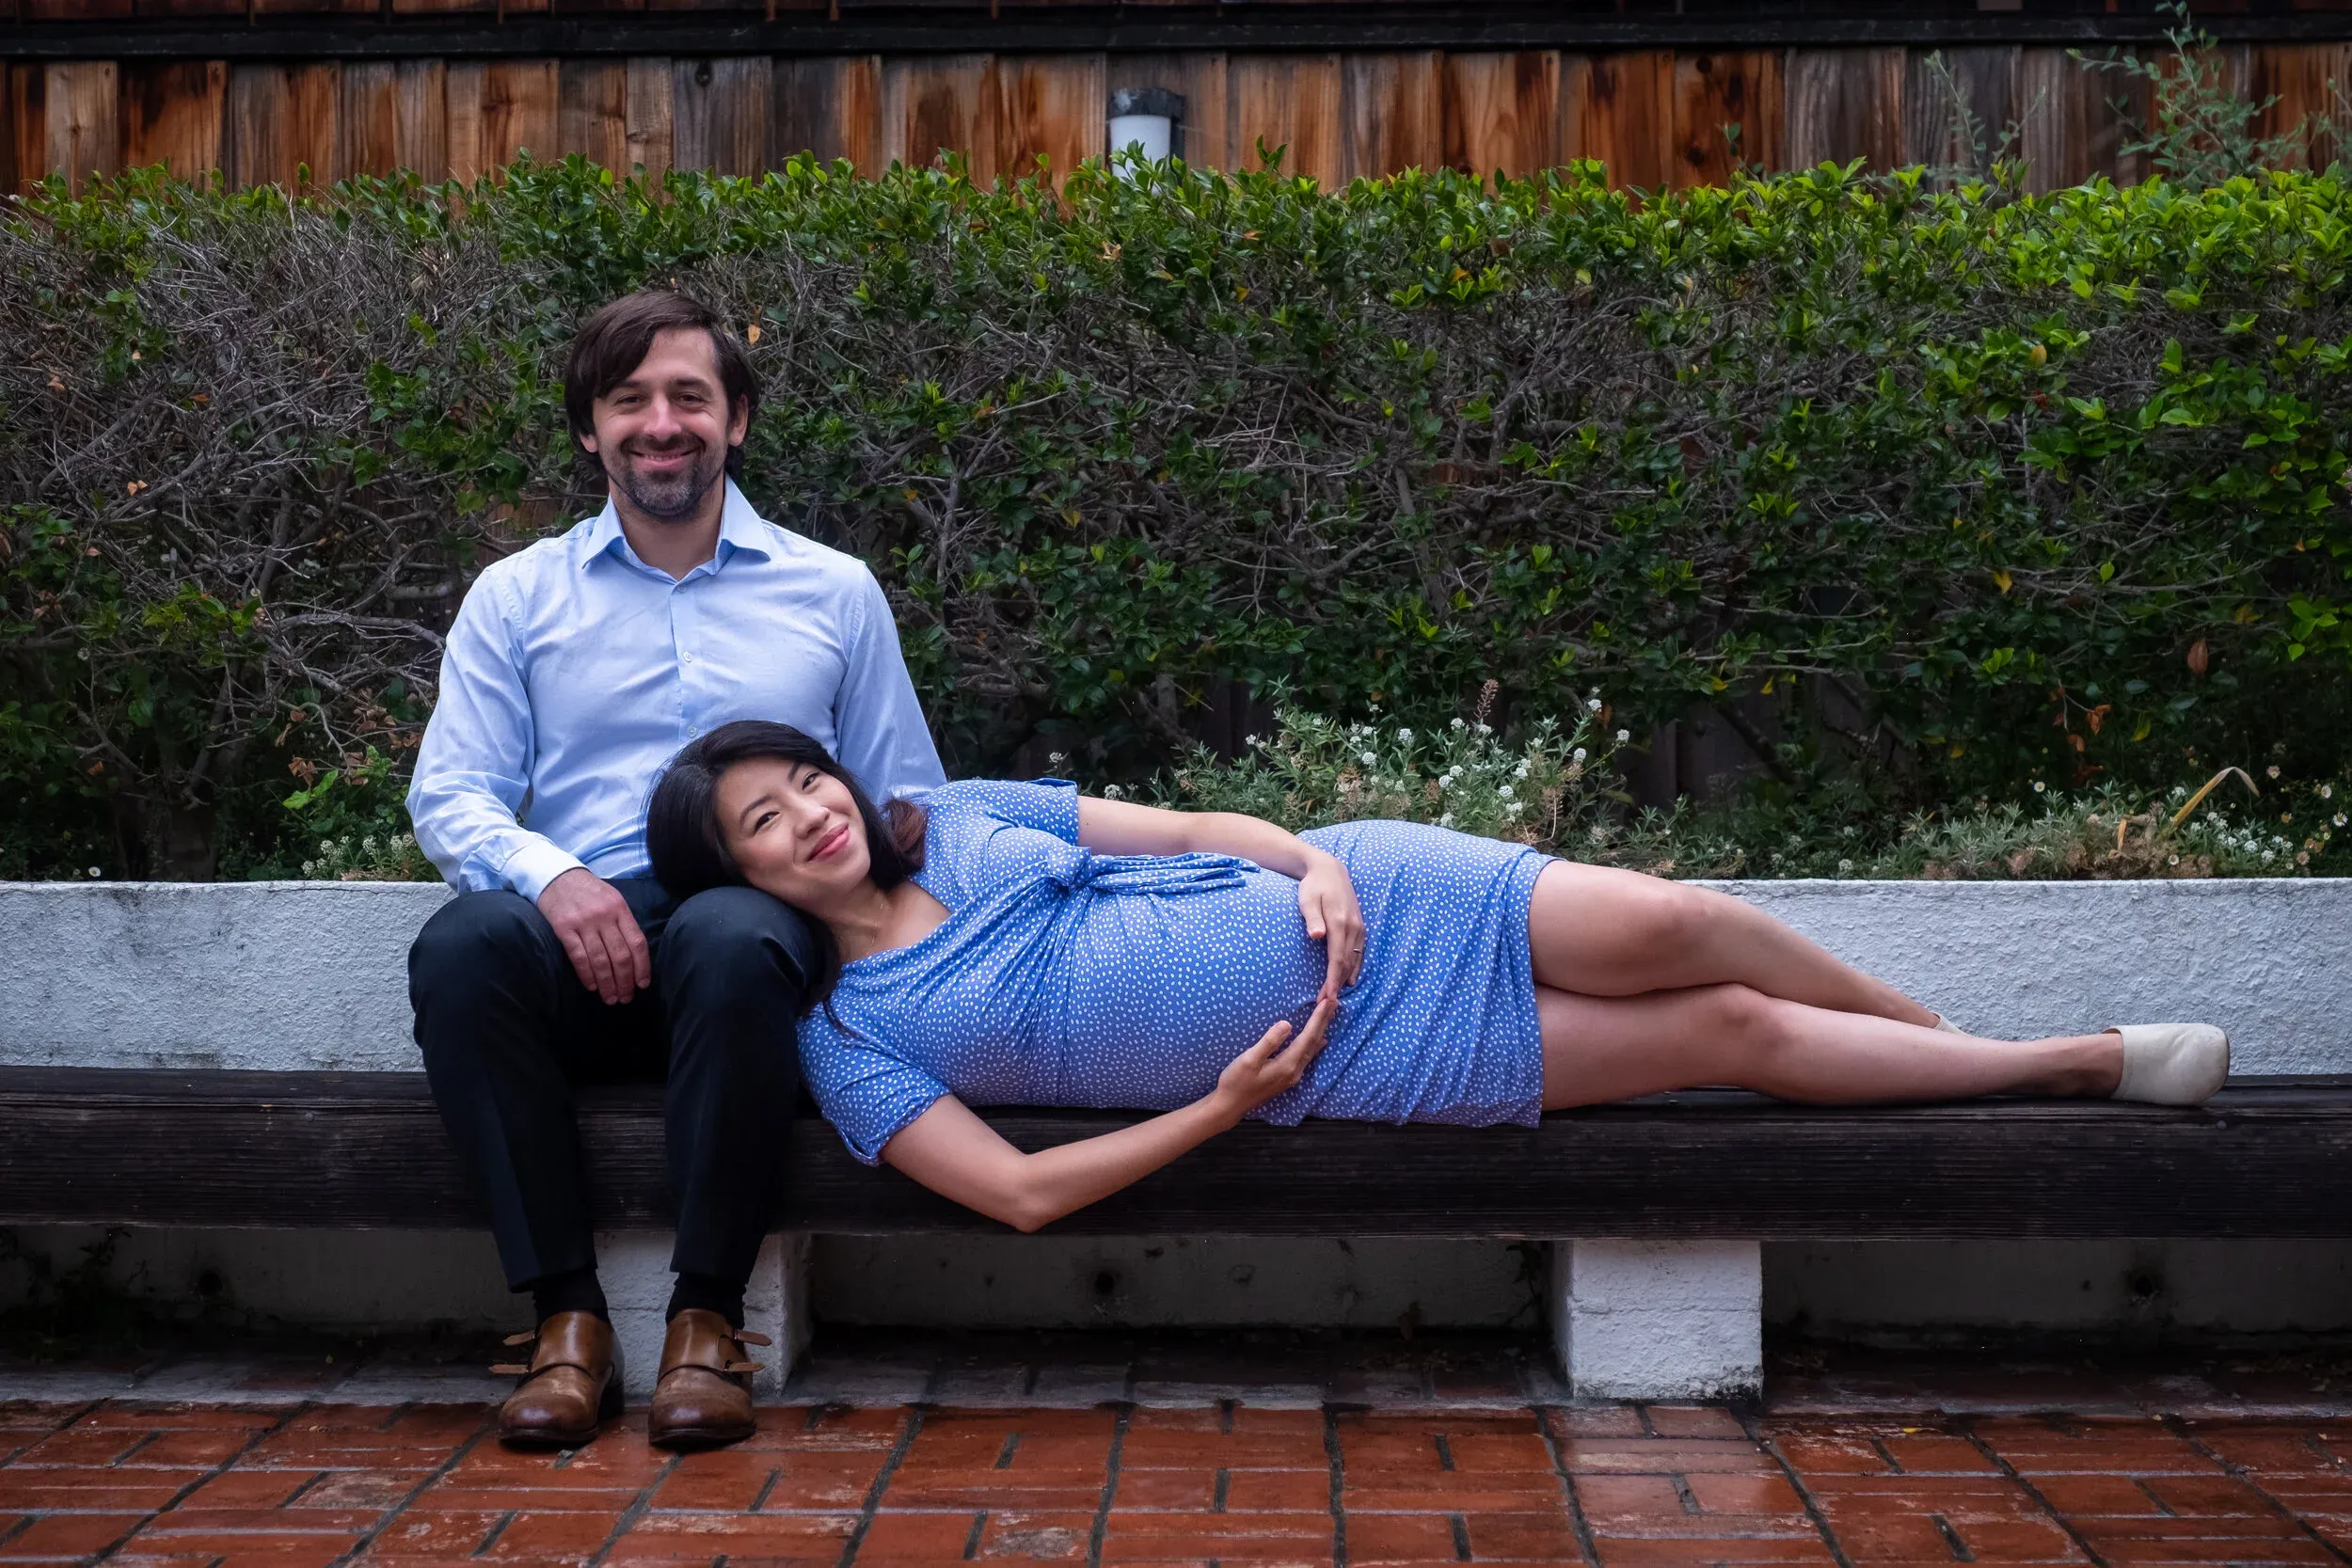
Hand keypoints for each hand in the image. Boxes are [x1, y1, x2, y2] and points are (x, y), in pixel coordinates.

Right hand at [538, 867, 651, 1004]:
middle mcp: (604, 916)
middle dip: (625, 981)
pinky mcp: (563, 928)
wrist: (557, 876)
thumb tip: (635, 956)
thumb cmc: (589, 892)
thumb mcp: (613, 899)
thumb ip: (623, 923)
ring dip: (607, 983)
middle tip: (625, 998)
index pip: (637, 943)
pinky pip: (578, 957)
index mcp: (620, 908)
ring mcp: (583, 922)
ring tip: (610, 998)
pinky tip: (592, 986)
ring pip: (600, 960)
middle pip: (620, 955)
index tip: (643, 985)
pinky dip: (586, 975)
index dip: (642, 967)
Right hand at [1210, 996, 1336, 1121]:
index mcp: (1287, 1065)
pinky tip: (1320, 1040)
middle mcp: (1295, 1071)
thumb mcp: (1249, 1060)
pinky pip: (1307, 1056)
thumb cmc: (1236, 1081)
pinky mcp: (1287, 1077)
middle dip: (1324, 1022)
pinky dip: (1314, 1042)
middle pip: (1314, 1042)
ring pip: (1312, 1049)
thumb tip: (1287, 1024)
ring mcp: (1292, 1076)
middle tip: (1334, 1002)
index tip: (1327, 1001)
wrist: (1230, 1105)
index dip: (1318, 1019)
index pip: (1308, 1037)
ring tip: (1329, 1016)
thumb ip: (1269, 1042)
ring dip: (1321, 1031)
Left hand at [1296, 851, 1365, 1001]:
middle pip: (1346, 963)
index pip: (1337, 959)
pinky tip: (1349, 979)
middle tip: (1325, 1004)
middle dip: (1336, 985)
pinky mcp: (1360, 926)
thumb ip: (1312, 918)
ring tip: (1334, 996)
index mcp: (1340, 923)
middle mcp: (1353, 927)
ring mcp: (1359, 927)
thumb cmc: (1313, 886)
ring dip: (1345, 979)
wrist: (1329, 869)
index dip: (1332, 980)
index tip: (1327, 998)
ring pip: (1354, 959)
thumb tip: (1317, 936)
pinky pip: (1360, 952)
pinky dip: (1355, 967)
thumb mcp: (1307, 899)